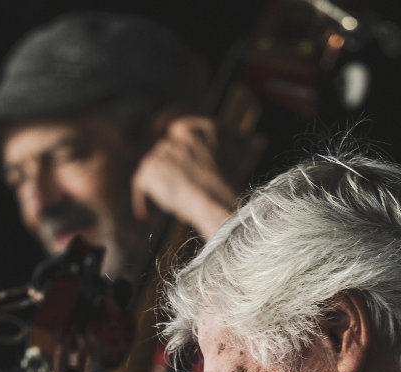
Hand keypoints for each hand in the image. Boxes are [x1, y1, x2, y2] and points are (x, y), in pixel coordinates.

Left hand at [131, 115, 263, 239]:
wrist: (217, 199)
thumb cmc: (232, 183)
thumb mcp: (242, 158)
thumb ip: (247, 146)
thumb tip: (260, 140)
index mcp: (200, 127)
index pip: (184, 134)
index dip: (184, 154)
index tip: (187, 171)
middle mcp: (178, 134)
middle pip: (169, 152)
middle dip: (172, 172)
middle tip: (176, 190)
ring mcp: (161, 150)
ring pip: (156, 168)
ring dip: (159, 186)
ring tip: (166, 206)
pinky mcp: (149, 168)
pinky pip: (140, 184)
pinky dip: (142, 200)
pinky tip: (147, 215)